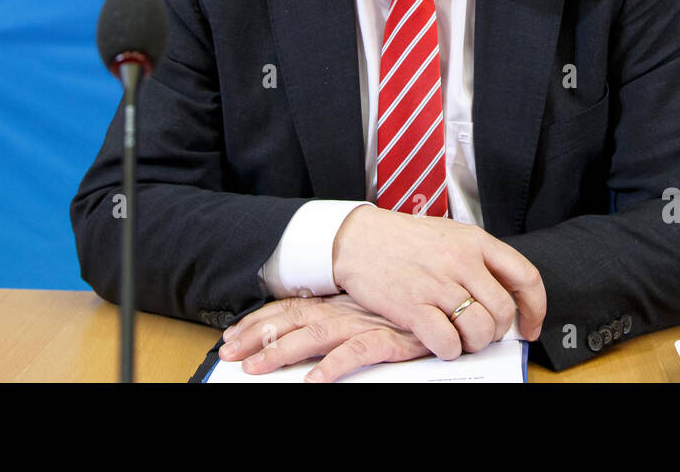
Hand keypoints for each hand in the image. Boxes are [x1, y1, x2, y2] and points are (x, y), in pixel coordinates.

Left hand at [218, 294, 429, 381]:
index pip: (289, 308)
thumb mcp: (364, 308)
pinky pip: (357, 353)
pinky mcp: (389, 339)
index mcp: (337, 302)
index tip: (232, 335)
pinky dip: (334, 366)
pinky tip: (315, 380)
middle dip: (257, 337)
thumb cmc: (406, 307)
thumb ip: (336, 316)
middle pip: (292, 321)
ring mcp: (365, 324)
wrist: (448, 300)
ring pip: (315, 336)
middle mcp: (346, 310)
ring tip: (258, 367)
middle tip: (231, 354)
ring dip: (283, 351)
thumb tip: (300, 332)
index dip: (259, 321)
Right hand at [331, 204, 545, 359]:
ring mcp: (437, 284)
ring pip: (480, 330)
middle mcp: (461, 261)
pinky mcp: (413, 306)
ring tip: (461, 337)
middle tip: (482, 332)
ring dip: (474, 343)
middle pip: (503, 311)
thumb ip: (478, 259)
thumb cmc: (403, 239)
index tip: (531, 325)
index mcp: (475, 241)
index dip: (535, 308)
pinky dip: (449, 349)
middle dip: (498, 331)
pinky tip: (440, 341)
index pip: (525, 276)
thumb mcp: (450, 235)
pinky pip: (448, 342)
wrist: (357, 238)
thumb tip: (507, 294)